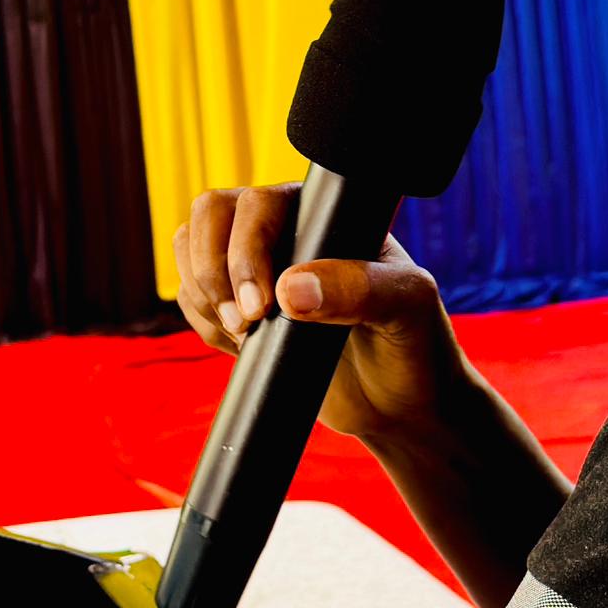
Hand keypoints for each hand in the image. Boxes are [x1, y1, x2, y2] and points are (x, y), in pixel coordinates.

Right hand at [172, 184, 464, 447]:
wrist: (401, 405)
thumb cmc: (415, 344)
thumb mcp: (407, 308)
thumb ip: (358, 289)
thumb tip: (290, 290)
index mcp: (324, 215)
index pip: (258, 202)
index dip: (245, 249)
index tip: (266, 305)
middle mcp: (286, 231)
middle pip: (211, 215)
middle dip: (213, 272)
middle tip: (246, 324)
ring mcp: (258, 268)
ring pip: (191, 253)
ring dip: (205, 297)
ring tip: (247, 336)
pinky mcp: (241, 307)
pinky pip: (193, 298)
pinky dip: (203, 322)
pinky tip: (243, 346)